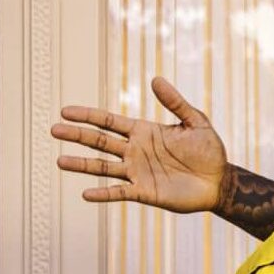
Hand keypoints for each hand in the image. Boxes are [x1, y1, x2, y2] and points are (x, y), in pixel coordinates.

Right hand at [53, 76, 230, 211]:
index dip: (87, 116)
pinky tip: (86, 194)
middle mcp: (134, 151)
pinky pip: (119, 192)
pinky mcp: (144, 192)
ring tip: (60, 161)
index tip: (65, 111)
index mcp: (143, 132)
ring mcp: (137, 172)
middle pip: (99, 142)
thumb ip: (176, 102)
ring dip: (81, 164)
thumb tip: (156, 79)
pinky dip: (103, 194)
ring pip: (102, 167)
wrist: (220, 181)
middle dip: (77, 135)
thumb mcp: (196, 122)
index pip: (108, 121)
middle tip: (54, 129)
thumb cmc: (209, 151)